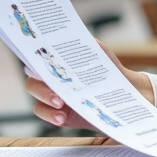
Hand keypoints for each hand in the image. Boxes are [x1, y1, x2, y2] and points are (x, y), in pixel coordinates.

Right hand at [24, 40, 153, 128]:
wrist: (124, 92)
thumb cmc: (109, 69)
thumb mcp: (101, 54)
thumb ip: (89, 45)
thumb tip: (80, 38)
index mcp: (57, 65)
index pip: (37, 62)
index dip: (33, 62)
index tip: (39, 65)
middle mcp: (52, 82)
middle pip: (33, 83)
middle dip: (41, 88)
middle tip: (55, 92)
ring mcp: (55, 100)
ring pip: (38, 102)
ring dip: (45, 103)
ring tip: (60, 105)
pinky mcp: (61, 115)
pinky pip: (48, 116)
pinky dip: (51, 117)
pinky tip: (61, 117)